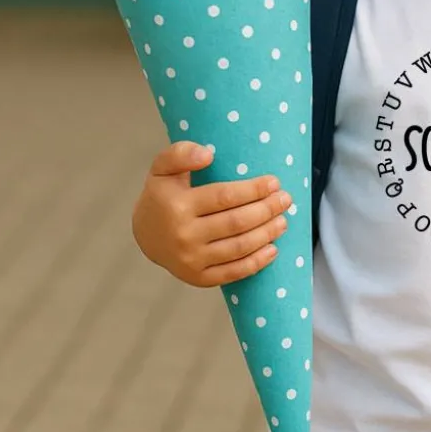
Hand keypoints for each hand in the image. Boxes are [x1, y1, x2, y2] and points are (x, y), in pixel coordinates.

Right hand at [131, 141, 292, 287]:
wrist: (144, 233)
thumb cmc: (163, 194)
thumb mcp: (163, 168)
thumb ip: (181, 153)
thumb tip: (208, 154)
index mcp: (178, 206)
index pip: (225, 197)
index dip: (254, 190)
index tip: (274, 182)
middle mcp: (184, 236)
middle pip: (237, 223)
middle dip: (267, 210)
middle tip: (286, 199)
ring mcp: (191, 260)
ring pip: (239, 248)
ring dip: (267, 234)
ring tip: (283, 220)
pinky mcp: (197, 278)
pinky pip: (232, 273)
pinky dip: (256, 263)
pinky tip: (273, 249)